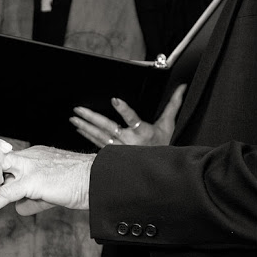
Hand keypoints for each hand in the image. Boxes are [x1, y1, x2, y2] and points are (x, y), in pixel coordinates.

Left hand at [0, 146, 95, 219]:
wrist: (99, 182)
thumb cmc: (81, 186)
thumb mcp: (52, 194)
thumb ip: (33, 200)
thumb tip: (19, 209)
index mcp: (34, 155)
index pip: (5, 160)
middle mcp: (29, 157)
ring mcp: (30, 167)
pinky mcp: (32, 181)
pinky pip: (4, 193)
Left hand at [70, 84, 186, 147]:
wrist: (158, 169)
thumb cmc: (163, 144)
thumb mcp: (168, 125)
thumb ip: (173, 105)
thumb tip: (182, 87)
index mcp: (143, 132)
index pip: (133, 119)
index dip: (124, 110)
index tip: (115, 100)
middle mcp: (129, 141)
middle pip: (108, 127)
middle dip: (92, 118)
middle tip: (78, 109)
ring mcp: (120, 148)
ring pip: (100, 136)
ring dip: (85, 126)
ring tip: (74, 118)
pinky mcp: (114, 153)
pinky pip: (98, 144)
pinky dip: (88, 136)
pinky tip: (80, 129)